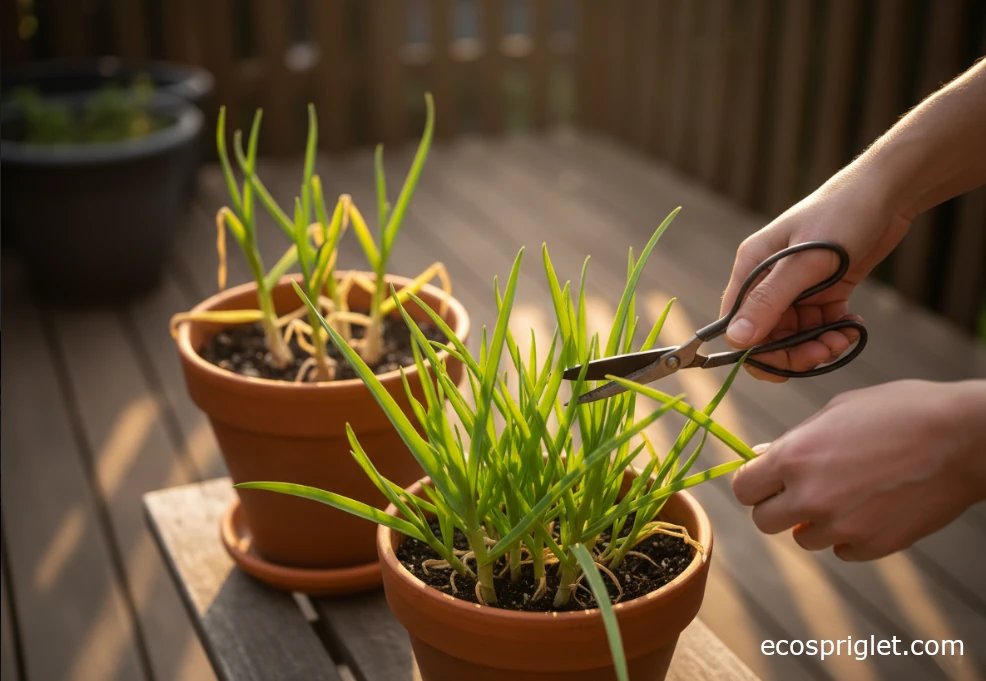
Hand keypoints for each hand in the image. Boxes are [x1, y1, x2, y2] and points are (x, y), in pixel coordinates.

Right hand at [720, 167, 909, 380]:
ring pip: (794, 336)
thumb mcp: (806, 261)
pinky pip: (819, 326)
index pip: (736, 326)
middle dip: (793, 352)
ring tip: (845, 337)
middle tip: (826, 351)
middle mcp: (767, 281)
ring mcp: (795, 287)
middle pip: (766, 337)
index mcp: (751, 269)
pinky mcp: (822, 290)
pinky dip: (835, 333)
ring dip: (818, 345)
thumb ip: (770, 301)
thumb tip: (736, 340)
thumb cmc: (841, 216)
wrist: (887, 193)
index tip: (788, 364)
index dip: (757, 352)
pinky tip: (853, 326)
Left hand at [731, 380, 985, 560]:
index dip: (753, 483)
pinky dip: (848, 536)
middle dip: (777, 506)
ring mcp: (841, 526)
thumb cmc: (899, 412)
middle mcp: (810, 496)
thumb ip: (794, 440)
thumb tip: (762, 457)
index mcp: (793, 458)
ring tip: (845, 494)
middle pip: (764, 521)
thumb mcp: (836, 412)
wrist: (961, 437)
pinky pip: (841, 550)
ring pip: (803, 538)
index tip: (765, 480)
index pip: (744, 488)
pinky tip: (869, 508)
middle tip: (800, 490)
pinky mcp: (872, 545)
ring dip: (814, 522)